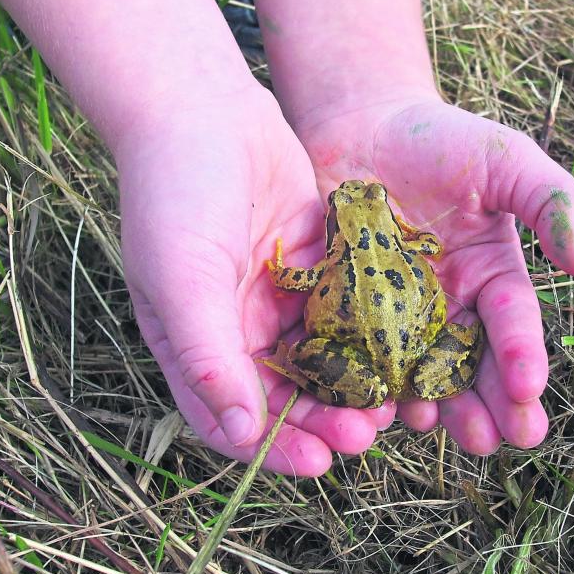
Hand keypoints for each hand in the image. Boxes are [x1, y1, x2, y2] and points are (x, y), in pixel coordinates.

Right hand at [116, 90, 393, 474]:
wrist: (203, 109)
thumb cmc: (174, 194)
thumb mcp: (181, 278)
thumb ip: (208, 354)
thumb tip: (238, 433)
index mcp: (196, 343)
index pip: (234, 417)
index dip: (276, 447)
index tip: (319, 464)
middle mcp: (238, 328)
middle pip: (287, 393)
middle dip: (324, 418)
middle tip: (365, 433)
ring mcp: (278, 298)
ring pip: (323, 357)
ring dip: (352, 381)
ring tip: (388, 399)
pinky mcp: (314, 266)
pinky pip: (344, 310)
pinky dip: (367, 332)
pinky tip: (399, 345)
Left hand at [295, 95, 573, 453]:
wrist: (362, 125)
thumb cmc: (439, 138)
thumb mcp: (505, 159)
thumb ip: (550, 200)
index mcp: (491, 275)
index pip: (512, 322)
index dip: (522, 355)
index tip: (528, 389)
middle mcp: (449, 305)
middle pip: (470, 363)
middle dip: (484, 404)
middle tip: (492, 440)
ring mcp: (397, 314)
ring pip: (417, 371)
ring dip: (429, 405)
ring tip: (433, 428)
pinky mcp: (350, 312)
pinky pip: (360, 353)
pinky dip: (367, 381)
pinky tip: (371, 404)